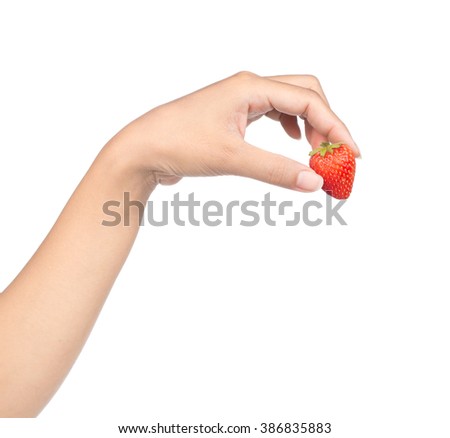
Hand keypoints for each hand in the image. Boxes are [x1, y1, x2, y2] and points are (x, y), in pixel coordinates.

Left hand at [114, 71, 359, 191]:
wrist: (142, 150)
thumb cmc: (178, 144)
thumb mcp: (231, 158)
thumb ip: (275, 170)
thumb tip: (315, 182)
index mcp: (250, 87)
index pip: (309, 100)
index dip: (336, 127)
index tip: (351, 154)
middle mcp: (249, 88)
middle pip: (305, 94)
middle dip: (326, 122)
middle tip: (334, 154)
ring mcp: (241, 101)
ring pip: (290, 103)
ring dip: (310, 125)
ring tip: (316, 153)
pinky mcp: (234, 116)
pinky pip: (273, 113)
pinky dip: (291, 127)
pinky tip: (293, 142)